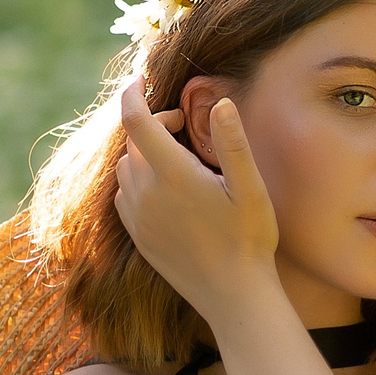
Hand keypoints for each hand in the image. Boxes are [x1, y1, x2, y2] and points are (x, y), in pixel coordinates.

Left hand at [112, 79, 279, 325]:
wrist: (234, 296)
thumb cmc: (249, 240)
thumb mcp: (251, 190)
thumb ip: (233, 144)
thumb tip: (221, 104)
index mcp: (173, 175)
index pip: (136, 121)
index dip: (132, 93)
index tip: (141, 78)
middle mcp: (146, 194)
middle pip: (134, 142)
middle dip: (154, 125)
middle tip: (185, 127)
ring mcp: (137, 217)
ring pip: (126, 168)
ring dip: (144, 154)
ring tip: (177, 158)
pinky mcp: (138, 235)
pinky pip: (125, 195)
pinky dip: (138, 180)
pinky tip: (166, 188)